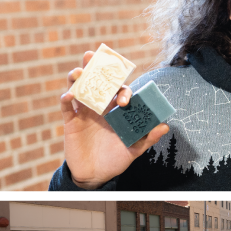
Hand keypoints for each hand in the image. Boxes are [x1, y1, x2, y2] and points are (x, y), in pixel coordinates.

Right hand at [62, 51, 166, 188]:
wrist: (94, 176)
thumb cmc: (115, 160)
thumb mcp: (133, 150)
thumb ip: (147, 138)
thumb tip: (165, 126)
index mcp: (115, 110)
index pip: (118, 91)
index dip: (121, 90)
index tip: (123, 101)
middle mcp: (100, 107)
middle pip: (97, 82)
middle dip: (94, 68)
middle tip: (92, 55)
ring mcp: (84, 113)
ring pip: (79, 89)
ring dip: (77, 78)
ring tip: (78, 71)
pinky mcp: (71, 122)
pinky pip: (66, 108)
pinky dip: (66, 99)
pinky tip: (69, 95)